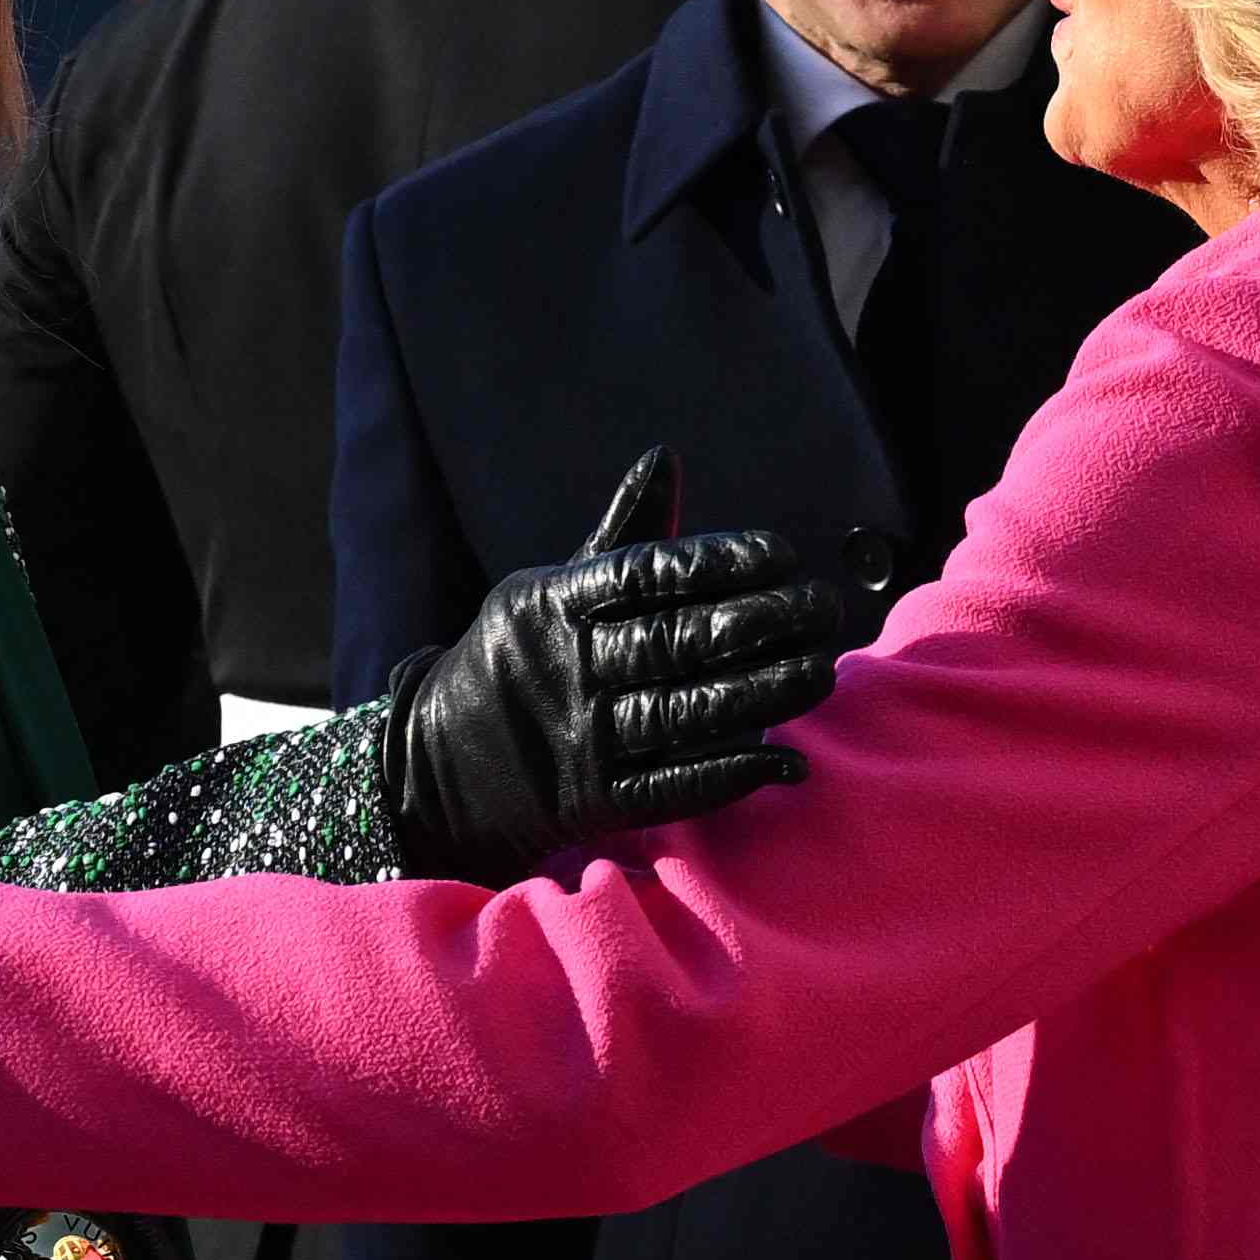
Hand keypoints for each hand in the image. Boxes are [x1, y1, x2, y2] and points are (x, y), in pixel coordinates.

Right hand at [384, 450, 847, 884]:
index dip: (718, 562)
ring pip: (684, 712)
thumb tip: (665, 457)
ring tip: (821, 671)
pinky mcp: (591, 802)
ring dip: (762, 694)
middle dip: (760, 622)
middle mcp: (565, 667)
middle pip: (676, 641)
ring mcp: (578, 739)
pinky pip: (671, 786)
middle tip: (824, 609)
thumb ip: (619, 535)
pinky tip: (785, 760)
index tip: (781, 555)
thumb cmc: (521, 661)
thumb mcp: (548, 592)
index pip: (645, 574)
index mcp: (551, 604)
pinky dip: (731, 774)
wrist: (434, 771)